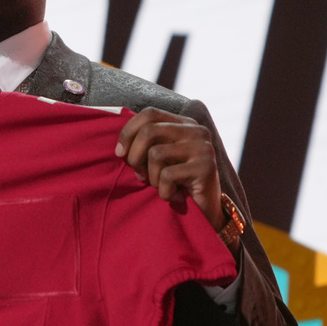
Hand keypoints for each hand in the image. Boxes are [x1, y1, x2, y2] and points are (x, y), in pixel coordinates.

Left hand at [115, 107, 223, 231]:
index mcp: (184, 123)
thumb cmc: (176, 184)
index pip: (149, 114)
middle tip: (140, 175)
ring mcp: (203, 147)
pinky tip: (175, 196)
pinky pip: (167, 175)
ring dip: (152, 178)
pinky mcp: (206, 167)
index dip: (128, 132)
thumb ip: (144, 145)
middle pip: (149, 131)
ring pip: (156, 154)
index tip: (120, 153)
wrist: (207, 211)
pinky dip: (164, 191)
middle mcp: (196, 131)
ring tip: (163, 187)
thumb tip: (120, 149)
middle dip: (135, 157)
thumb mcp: (159, 160)